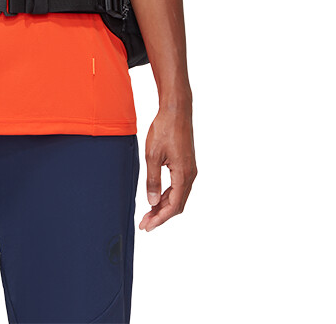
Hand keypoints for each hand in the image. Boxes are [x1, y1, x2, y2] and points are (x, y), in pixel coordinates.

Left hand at [138, 106, 196, 230]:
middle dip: (161, 216)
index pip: (173, 206)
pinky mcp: (186, 164)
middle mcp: (190, 174)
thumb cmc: (165, 129)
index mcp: (184, 174)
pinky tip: (156, 198)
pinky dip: (167, 195)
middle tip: (145, 223)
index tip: (147, 226)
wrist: (176, 110)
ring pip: (178, 196)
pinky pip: (179, 186)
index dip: (160, 219)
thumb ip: (153, 180)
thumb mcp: (153, 155)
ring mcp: (190, 169)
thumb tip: (152, 202)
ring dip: (164, 206)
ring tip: (148, 213)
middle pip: (177, 204)